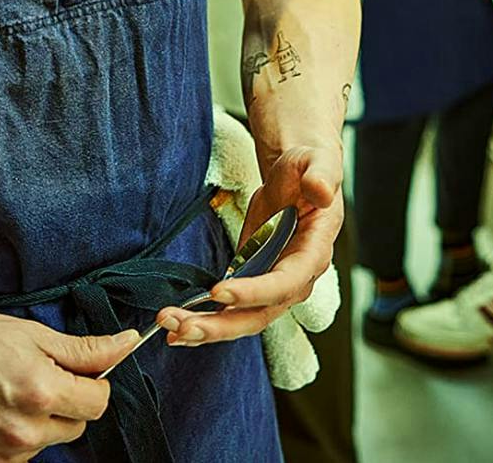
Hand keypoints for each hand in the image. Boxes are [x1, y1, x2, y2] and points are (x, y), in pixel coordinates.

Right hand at [0, 306, 136, 462]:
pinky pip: (13, 458)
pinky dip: (8, 440)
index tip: (75, 373)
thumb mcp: (29, 334)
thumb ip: (83, 349)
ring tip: (0, 393)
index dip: (92, 384)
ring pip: (43, 443)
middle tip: (30, 377)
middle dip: (63, 403)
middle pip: (74, 426)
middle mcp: (23, 432)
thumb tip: (128, 344)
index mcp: (41, 392)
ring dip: (35, 424)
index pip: (98, 403)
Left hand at [155, 143, 343, 347]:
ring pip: (242, 320)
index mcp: (313, 253)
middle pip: (260, 314)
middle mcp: (296, 280)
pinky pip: (231, 312)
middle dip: (222, 325)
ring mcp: (273, 287)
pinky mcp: (253, 285)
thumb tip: (320, 190)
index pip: (285, 283)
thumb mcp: (318, 163)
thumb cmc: (309, 168)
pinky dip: (205, 321)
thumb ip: (320, 176)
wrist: (297, 177)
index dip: (253, 292)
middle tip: (184, 326)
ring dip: (207, 329)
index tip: (218, 291)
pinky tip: (177, 327)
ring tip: (171, 329)